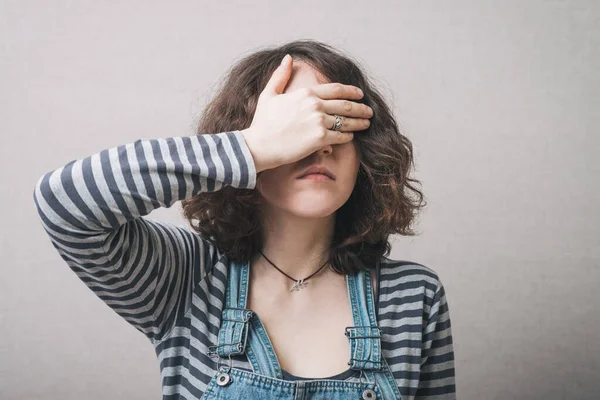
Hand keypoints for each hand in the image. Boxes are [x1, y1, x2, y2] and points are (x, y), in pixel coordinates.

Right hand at [240, 54, 372, 172]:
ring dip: (359, 123)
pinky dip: (348, 137)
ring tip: (366, 124)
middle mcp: (315, 105)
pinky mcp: (320, 138)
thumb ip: (280, 76)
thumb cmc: (263, 123)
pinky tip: (351, 137)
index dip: (352, 92)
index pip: (337, 90)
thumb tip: (288, 58)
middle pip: (346, 105)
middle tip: (369, 111)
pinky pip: (341, 137)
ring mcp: (318, 121)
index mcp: (306, 93)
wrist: (260, 145)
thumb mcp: (269, 95)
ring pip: (347, 121)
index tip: (360, 95)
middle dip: (361, 108)